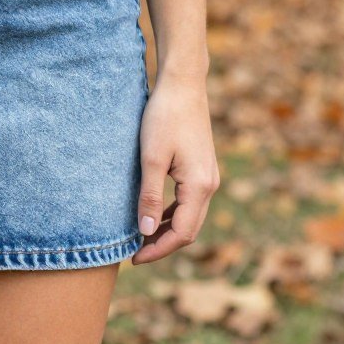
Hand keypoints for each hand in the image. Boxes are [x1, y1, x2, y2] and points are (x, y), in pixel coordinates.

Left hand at [131, 70, 219, 264]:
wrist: (182, 85)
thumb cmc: (164, 117)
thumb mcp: (151, 158)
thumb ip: (148, 196)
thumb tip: (145, 232)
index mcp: (200, 186)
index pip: (182, 233)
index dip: (158, 249)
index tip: (134, 258)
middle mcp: (210, 185)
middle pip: (189, 229)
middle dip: (163, 244)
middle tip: (134, 254)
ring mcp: (208, 176)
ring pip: (190, 216)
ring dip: (167, 230)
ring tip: (140, 238)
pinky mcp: (201, 168)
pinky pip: (189, 201)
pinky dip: (171, 213)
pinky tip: (152, 214)